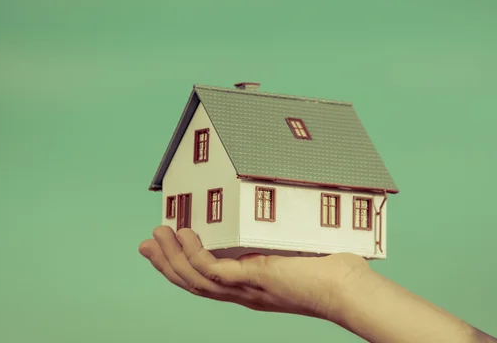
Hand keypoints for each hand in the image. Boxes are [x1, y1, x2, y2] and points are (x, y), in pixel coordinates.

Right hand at [138, 226, 371, 319]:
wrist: (349, 288)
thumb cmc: (331, 268)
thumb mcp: (295, 248)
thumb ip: (278, 235)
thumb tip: (276, 206)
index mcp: (250, 286)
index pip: (207, 279)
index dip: (182, 265)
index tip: (167, 245)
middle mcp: (244, 291)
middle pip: (192, 282)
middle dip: (166, 264)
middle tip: (147, 244)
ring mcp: (248, 288)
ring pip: (196, 279)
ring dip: (172, 258)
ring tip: (157, 235)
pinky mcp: (256, 280)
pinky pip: (214, 271)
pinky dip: (194, 255)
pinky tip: (185, 236)